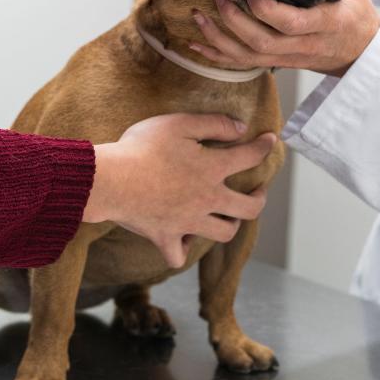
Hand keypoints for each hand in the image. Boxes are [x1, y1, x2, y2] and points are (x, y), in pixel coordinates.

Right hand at [85, 113, 276, 267]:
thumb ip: (214, 124)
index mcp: (212, 169)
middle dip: (259, 199)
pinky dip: (182, 250)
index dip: (263, 147)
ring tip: (229, 216)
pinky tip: (183, 240)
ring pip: (223, 233)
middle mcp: (207, 200)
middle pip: (249, 209)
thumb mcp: (179, 123)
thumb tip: (242, 129)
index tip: (269, 142)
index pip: (249, 157)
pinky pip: (178, 255)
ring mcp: (187, 222)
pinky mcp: (164, 238)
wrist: (109, 180)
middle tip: (258, 191)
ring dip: (230, 225)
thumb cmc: (141, 147)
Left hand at [190, 0, 379, 76]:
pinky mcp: (278, 64)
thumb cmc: (355, 15)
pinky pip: (243, 65)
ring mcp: (289, 58)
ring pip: (249, 56)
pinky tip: (196, 45)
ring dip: (219, 38)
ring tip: (198, 15)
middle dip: (234, 20)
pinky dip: (218, 56)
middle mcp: (304, 45)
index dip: (265, 8)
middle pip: (263, 41)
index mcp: (325, 23)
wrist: (361, 53)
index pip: (291, 22)